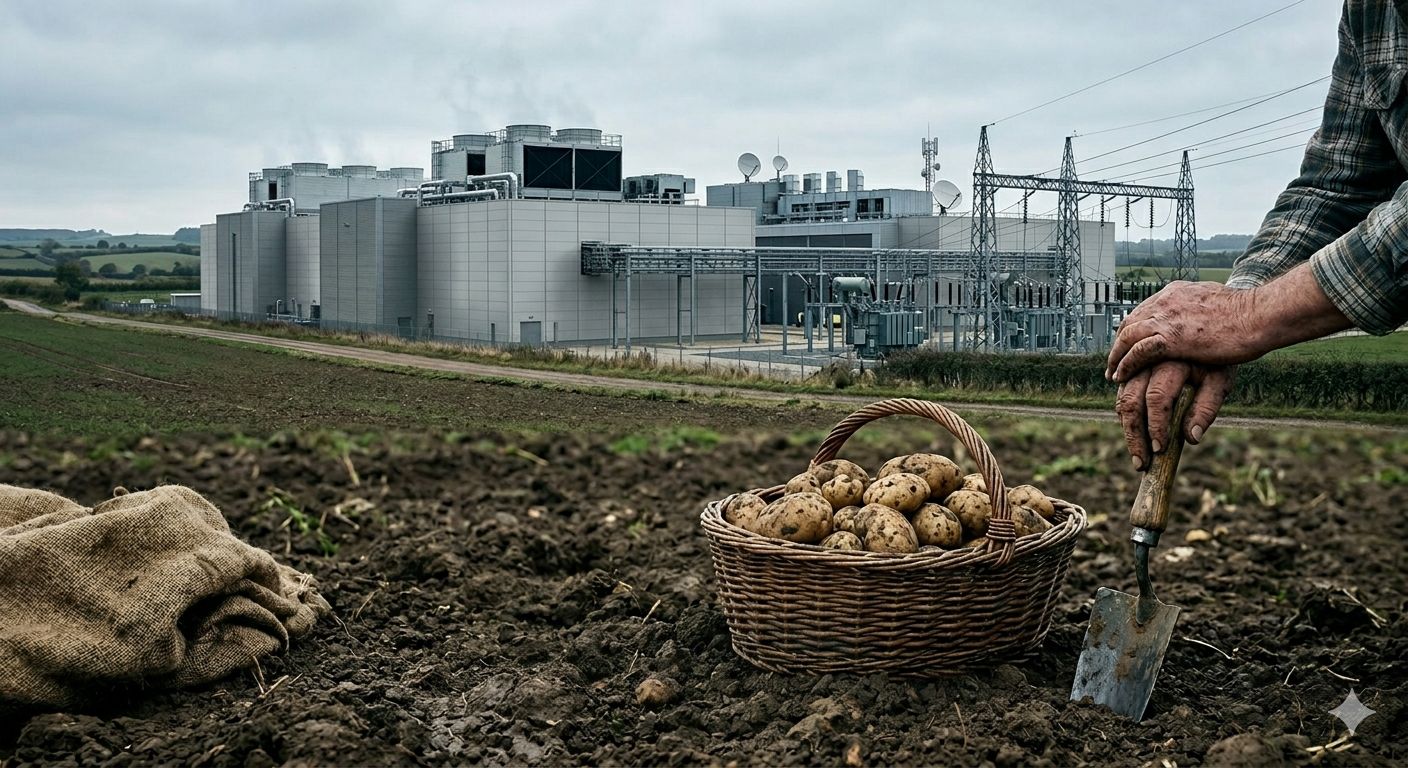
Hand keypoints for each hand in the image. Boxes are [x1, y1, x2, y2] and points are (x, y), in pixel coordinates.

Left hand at [1105, 281, 1262, 381]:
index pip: (1144, 310)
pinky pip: (1137, 352)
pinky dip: (1126, 365)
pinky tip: (1120, 376)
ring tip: (1112, 374)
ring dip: (1117, 357)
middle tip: (1114, 362)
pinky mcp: (1171, 337)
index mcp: (1177, 292)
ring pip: (1127, 337)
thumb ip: (1203, 308)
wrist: (1259, 314)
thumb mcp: (1218, 303)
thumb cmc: (1249, 313)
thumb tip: (1206, 315)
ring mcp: (1167, 317)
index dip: (1133, 328)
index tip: (1128, 343)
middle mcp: (1166, 301)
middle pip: (1130, 322)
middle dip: (1119, 343)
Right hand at [1115, 361, 1235, 470]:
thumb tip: (1192, 439)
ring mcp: (1135, 363)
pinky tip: (1135, 433)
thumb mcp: (1219, 381)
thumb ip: (1206, 408)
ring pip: (1122, 399)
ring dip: (1127, 430)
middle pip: (1131, 401)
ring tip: (1137, 455)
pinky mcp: (1130, 367)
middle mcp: (1148, 360)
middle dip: (1134, 435)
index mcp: (1173, 361)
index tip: (1160, 450)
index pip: (1157, 398)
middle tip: (1141, 463)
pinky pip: (1121, 394)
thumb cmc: (1215, 361)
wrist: (1206, 333)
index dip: (1156, 425)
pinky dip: (1125, 416)